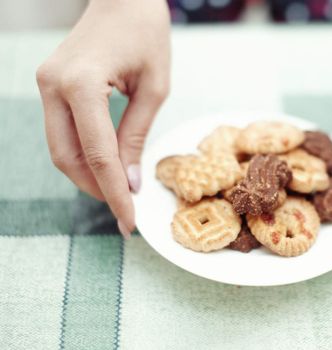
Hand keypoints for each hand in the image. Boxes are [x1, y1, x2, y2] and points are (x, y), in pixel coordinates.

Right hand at [36, 0, 170, 237]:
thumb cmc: (147, 33)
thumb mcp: (154, 89)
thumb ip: (136, 136)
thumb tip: (130, 181)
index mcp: (82, 84)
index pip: (97, 155)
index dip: (114, 192)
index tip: (130, 221)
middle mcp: (53, 85)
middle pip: (68, 158)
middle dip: (97, 189)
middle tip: (125, 212)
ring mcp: (46, 84)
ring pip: (60, 149)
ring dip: (88, 175)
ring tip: (119, 192)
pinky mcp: (50, 85)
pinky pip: (63, 132)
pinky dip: (83, 154)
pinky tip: (107, 167)